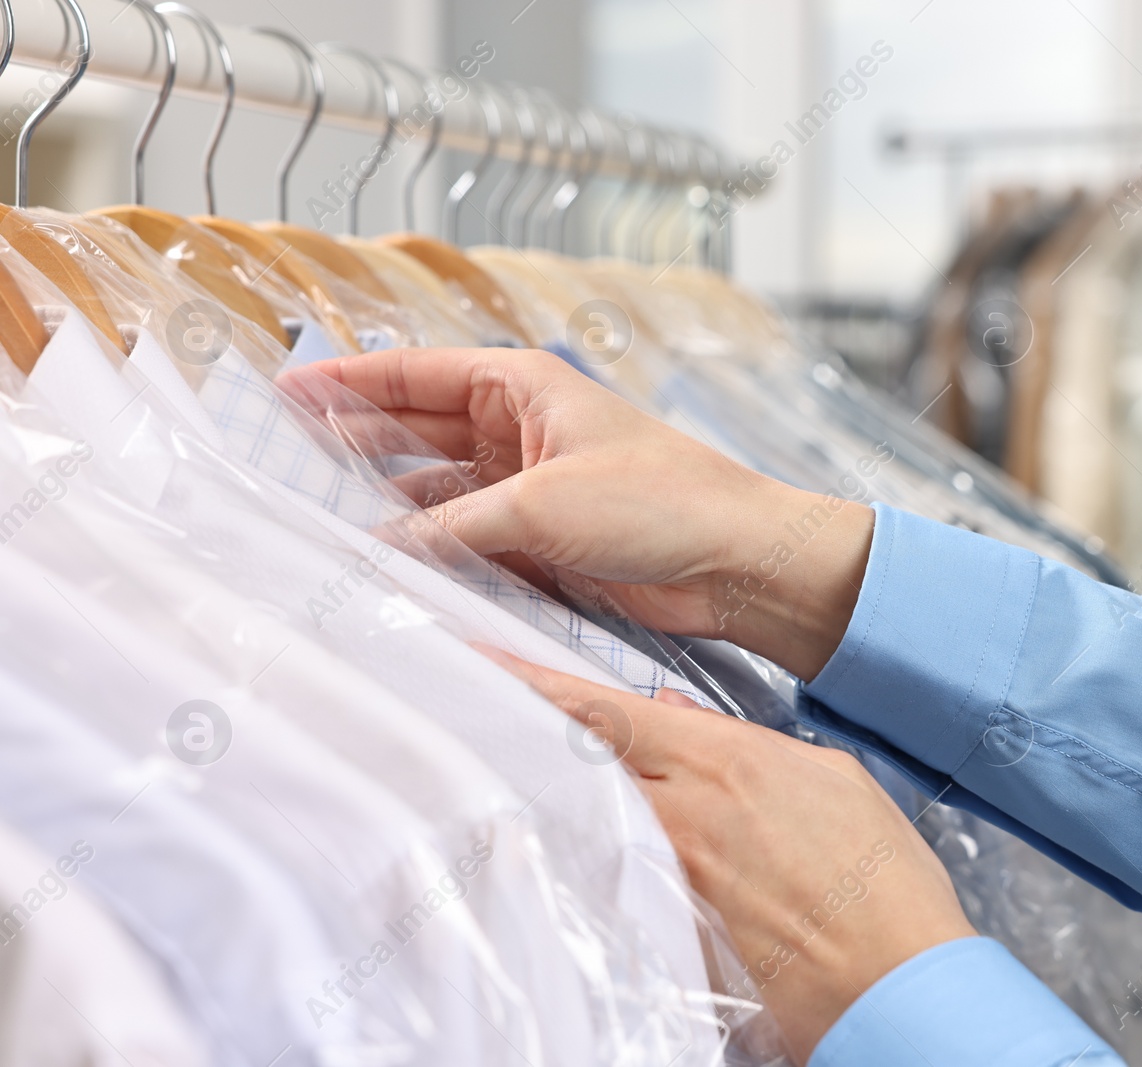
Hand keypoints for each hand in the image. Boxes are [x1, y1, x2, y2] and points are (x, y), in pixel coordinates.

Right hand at [299, 348, 873, 679]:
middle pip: (417, 430)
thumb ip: (451, 528)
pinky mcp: (543, 539)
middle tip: (282, 462)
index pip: (415, 374)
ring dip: (388, 508)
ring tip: (317, 523)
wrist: (737, 563)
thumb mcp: (540, 507)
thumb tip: (376, 551)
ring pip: (437, 491)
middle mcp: (520, 429)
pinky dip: (431, 551)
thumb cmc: (660, 504)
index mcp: (523, 388)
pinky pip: (468, 539)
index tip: (284, 390)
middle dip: (354, 445)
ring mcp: (530, 485)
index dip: (348, 382)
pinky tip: (386, 567)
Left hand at [482, 648, 976, 1061]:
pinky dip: (574, 858)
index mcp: (724, 762)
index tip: (474, 658)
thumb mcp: (829, 779)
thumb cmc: (879, 882)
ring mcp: (668, 879)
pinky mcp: (668, 935)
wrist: (897, 980)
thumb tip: (680, 714)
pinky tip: (549, 854)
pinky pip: (604, 883)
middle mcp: (682, 816)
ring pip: (577, 818)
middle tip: (454, 707)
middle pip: (571, 760)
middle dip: (513, 727)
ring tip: (488, 771)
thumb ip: (746, 742)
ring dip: (536, 790)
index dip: (529, 679)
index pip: (604, 709)